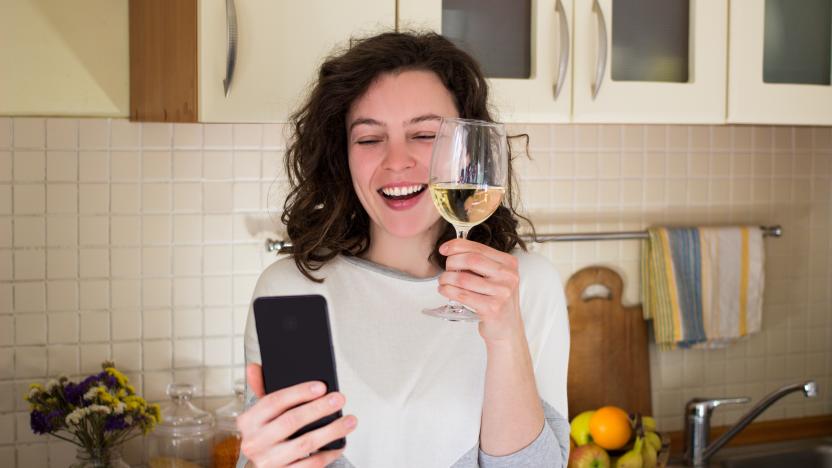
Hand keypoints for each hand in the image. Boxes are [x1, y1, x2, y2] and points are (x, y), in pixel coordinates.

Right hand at [238, 363, 356, 466]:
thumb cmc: (265, 435)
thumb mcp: (260, 414)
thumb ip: (261, 390)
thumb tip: (254, 367)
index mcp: (248, 422)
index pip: (273, 401)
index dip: (299, 392)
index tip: (321, 386)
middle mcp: (255, 442)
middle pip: (291, 421)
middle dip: (319, 408)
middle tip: (339, 399)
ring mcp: (269, 462)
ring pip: (305, 444)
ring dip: (331, 430)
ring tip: (349, 421)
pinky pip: (311, 464)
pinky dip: (328, 454)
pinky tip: (339, 444)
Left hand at [438, 238, 523, 342]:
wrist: (507, 328)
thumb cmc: (497, 300)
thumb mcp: (496, 276)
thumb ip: (480, 262)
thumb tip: (452, 249)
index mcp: (509, 263)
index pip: (479, 248)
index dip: (457, 246)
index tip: (444, 249)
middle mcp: (508, 276)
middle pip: (471, 260)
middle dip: (451, 262)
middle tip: (446, 269)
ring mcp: (502, 293)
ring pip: (463, 278)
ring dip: (446, 278)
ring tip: (443, 281)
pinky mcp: (492, 308)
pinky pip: (463, 295)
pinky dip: (448, 290)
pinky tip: (444, 290)